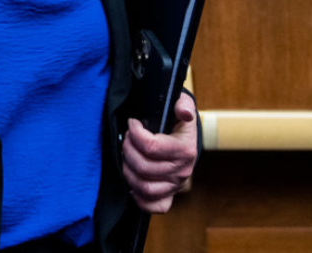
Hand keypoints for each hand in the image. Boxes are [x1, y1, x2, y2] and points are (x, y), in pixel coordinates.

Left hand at [121, 92, 198, 213]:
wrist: (183, 138)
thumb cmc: (176, 120)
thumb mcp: (181, 106)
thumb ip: (183, 105)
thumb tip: (184, 112)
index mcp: (185, 150)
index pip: (152, 147)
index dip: (135, 133)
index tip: (132, 123)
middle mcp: (182, 171)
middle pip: (143, 167)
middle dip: (128, 149)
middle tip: (126, 138)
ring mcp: (175, 186)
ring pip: (144, 187)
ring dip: (128, 170)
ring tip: (126, 155)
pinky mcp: (168, 196)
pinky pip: (153, 206)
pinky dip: (139, 197)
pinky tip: (131, 182)